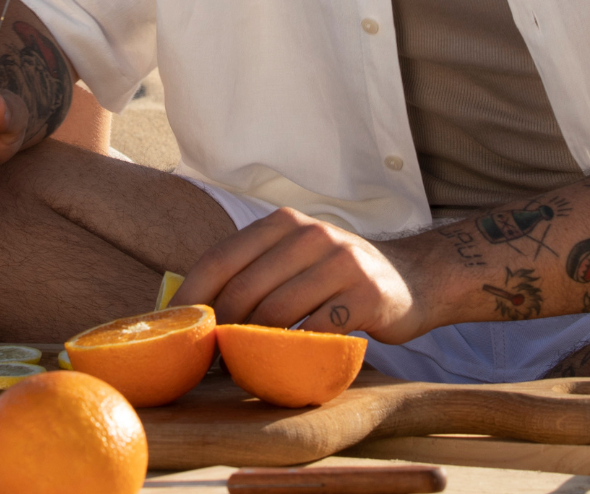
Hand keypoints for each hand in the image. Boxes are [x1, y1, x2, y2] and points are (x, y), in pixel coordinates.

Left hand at [176, 208, 426, 343]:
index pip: (221, 258)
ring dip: (253, 348)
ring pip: (277, 313)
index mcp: (284, 222)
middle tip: (210, 361)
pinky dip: (294, 354)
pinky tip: (286, 366)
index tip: (177, 329)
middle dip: (221, 331)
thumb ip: (254, 269)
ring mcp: (341, 262)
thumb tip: (188, 305)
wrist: (412, 277)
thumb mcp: (296, 255)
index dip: (194, 297)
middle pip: (245, 290)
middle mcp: (311, 234)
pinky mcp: (366, 295)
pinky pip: (316, 332)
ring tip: (240, 368)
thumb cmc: (337, 274)